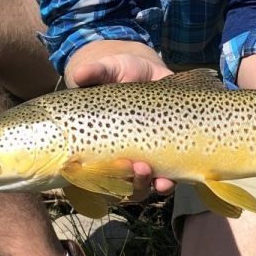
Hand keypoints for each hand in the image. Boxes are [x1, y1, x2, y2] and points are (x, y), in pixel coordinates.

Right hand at [66, 51, 175, 199]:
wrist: (144, 69)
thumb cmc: (117, 72)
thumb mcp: (106, 69)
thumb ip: (95, 72)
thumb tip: (80, 74)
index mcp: (98, 143)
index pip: (94, 173)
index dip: (101, 177)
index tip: (113, 165)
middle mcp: (119, 155)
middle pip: (122, 186)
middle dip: (132, 183)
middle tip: (139, 168)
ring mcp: (143, 155)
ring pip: (144, 185)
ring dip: (152, 186)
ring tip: (161, 180)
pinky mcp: (167, 149)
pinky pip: (168, 174)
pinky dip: (171, 180)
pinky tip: (176, 177)